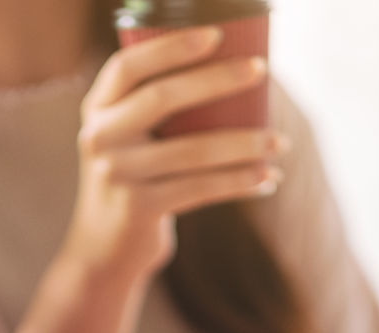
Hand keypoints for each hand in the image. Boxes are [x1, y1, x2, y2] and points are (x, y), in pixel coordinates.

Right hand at [65, 26, 283, 282]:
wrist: (105, 250)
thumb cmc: (135, 181)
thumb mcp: (130, 140)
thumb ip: (157, 111)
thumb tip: (235, 80)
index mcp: (98, 109)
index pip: (128, 66)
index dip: (170, 47)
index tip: (216, 35)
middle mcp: (100, 138)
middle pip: (162, 98)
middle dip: (217, 80)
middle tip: (260, 70)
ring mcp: (117, 175)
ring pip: (193, 150)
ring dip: (245, 144)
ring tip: (281, 142)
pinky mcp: (139, 209)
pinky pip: (201, 189)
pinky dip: (240, 183)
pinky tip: (268, 179)